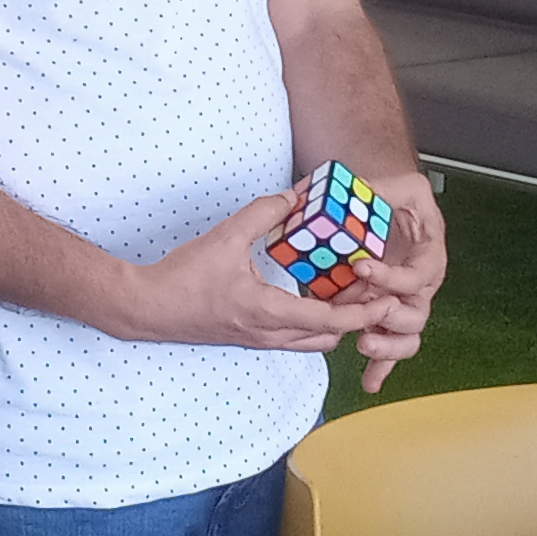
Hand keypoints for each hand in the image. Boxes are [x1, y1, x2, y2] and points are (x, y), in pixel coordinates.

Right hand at [108, 190, 354, 354]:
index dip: (363, 312)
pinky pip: (294, 336)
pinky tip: (313, 291)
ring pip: (312, 340)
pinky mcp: (250, 336)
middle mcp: (268, 334)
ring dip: (335, 321)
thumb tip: (294, 194)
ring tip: (347, 289)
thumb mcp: (225, 237)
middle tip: (371, 289)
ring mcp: (259, 339)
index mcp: (266, 313)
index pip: (329, 320)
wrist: (148, 308)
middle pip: (329, 338)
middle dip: (355, 318)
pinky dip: (313, 321)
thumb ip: (263, 213)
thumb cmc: (182, 279)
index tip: (389, 299)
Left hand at [330, 165, 449, 392]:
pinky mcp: (387, 317)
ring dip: (388, 347)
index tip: (361, 268)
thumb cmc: (399, 198)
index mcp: (430, 256)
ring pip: (408, 336)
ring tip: (364, 345)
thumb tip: (361, 190)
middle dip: (391, 318)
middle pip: (417, 313)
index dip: (391, 276)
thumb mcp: (401, 185)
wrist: (393, 210)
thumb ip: (385, 188)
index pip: (417, 274)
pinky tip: (369, 382)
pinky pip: (391, 347)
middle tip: (367, 316)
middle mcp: (421, 287)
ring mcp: (405, 305)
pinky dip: (381, 367)